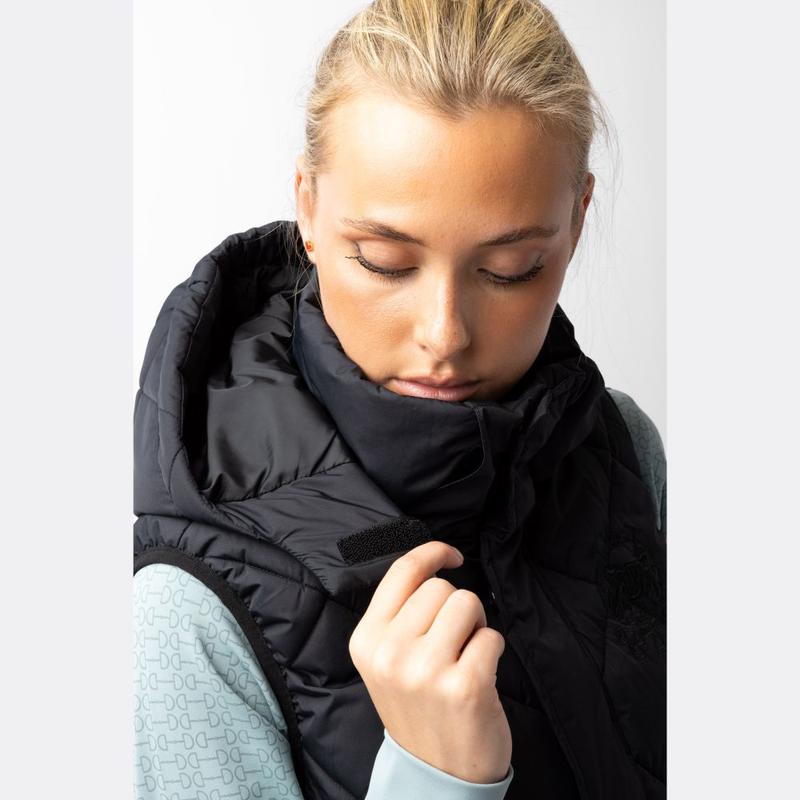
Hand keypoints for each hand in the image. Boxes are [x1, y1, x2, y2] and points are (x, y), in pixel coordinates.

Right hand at [349, 540, 511, 783]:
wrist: (435, 774)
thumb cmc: (417, 707)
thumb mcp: (387, 660)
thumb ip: (400, 614)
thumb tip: (434, 562)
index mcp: (367, 640)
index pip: (403, 571)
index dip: (433, 552)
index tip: (453, 556)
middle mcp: (390, 653)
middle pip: (440, 587)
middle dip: (456, 607)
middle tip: (453, 642)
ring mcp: (426, 671)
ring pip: (468, 604)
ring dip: (475, 626)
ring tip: (464, 657)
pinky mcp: (464, 687)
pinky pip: (491, 636)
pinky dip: (493, 650)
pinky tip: (480, 675)